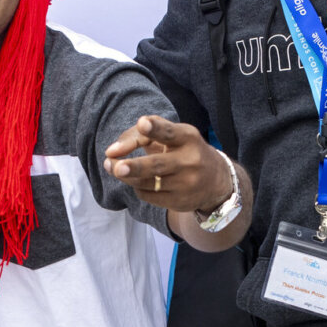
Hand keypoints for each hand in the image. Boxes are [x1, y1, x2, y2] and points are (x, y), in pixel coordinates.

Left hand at [104, 115, 233, 213]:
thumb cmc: (184, 150)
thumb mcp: (173, 134)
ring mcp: (185, 184)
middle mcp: (189, 161)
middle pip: (157, 165)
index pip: (170, 133)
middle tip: (116, 167)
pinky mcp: (179, 202)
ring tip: (111, 167)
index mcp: (188, 138)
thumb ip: (141, 134)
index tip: (142, 123)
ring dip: (126, 177)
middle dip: (135, 167)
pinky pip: (148, 196)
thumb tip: (112, 151)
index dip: (155, 128)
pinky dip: (137, 187)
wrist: (216, 181)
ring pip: (147, 183)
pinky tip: (137, 181)